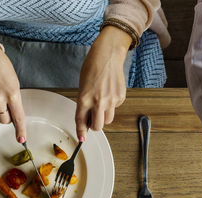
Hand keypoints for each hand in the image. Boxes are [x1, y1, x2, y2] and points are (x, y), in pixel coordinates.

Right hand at [0, 44, 27, 143]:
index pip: (18, 117)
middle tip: (6, 103)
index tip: (21, 140)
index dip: (20, 131)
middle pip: (4, 120)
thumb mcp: (14, 83)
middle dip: (7, 116)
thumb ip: (14, 100)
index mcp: (12, 94)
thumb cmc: (1, 66)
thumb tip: (12, 115)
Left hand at [76, 26, 131, 140]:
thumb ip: (84, 103)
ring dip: (104, 116)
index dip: (81, 132)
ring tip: (102, 102)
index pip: (81, 121)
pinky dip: (112, 104)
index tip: (81, 139)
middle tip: (93, 119)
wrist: (107, 55)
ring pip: (108, 120)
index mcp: (84, 98)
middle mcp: (98, 102)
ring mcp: (111, 100)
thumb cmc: (93, 67)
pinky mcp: (120, 97)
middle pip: (98, 126)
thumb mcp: (83, 86)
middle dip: (95, 125)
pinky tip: (109, 91)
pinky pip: (115, 108)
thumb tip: (88, 118)